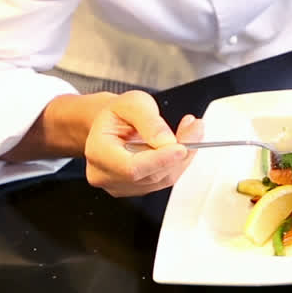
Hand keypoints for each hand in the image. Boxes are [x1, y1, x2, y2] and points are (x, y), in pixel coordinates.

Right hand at [83, 90, 202, 196]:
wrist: (110, 124)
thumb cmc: (117, 113)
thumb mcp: (132, 103)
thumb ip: (149, 121)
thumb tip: (167, 142)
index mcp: (97, 151)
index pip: (131, 168)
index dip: (159, 160)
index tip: (181, 147)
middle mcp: (104, 175)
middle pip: (150, 176)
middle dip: (177, 155)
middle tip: (195, 129)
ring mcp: (119, 186)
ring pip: (161, 180)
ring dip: (181, 158)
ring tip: (190, 131)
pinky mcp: (135, 189)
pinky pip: (163, 181)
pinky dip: (177, 163)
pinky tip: (180, 145)